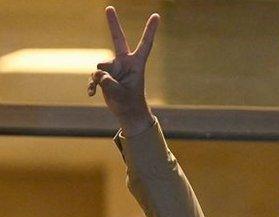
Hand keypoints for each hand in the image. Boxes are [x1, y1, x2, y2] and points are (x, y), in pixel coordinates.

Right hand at [88, 6, 158, 135]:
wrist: (127, 113)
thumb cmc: (129, 103)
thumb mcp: (120, 94)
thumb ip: (108, 82)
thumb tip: (97, 73)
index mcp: (136, 64)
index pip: (145, 44)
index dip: (150, 30)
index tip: (156, 15)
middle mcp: (125, 63)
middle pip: (118, 39)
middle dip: (113, 23)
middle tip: (109, 7)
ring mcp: (114, 68)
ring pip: (101, 66)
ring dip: (100, 79)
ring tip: (108, 90)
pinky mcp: (105, 75)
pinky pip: (94, 76)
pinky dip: (92, 84)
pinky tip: (92, 94)